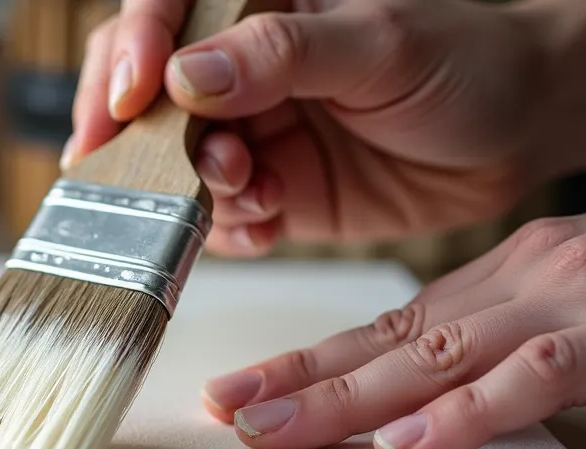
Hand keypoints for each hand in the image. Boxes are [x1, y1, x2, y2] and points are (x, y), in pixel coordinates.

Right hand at [66, 0, 555, 256]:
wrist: (519, 133)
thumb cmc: (466, 62)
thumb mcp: (380, 44)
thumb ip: (282, 55)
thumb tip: (186, 77)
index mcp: (256, 7)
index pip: (159, 16)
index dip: (128, 55)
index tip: (127, 103)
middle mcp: (239, 72)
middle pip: (143, 98)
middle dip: (144, 141)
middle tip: (164, 170)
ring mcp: (250, 134)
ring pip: (173, 168)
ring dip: (197, 190)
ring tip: (253, 190)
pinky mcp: (270, 191)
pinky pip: (218, 218)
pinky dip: (230, 228)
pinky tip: (266, 221)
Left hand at [200, 216, 585, 448]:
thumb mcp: (571, 311)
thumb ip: (500, 350)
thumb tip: (421, 408)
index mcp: (502, 279)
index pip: (383, 329)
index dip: (303, 365)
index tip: (235, 395)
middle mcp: (520, 280)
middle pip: (389, 342)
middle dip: (298, 383)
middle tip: (228, 415)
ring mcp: (561, 302)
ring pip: (434, 356)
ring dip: (344, 399)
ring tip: (274, 432)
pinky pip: (531, 376)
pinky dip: (462, 414)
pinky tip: (404, 447)